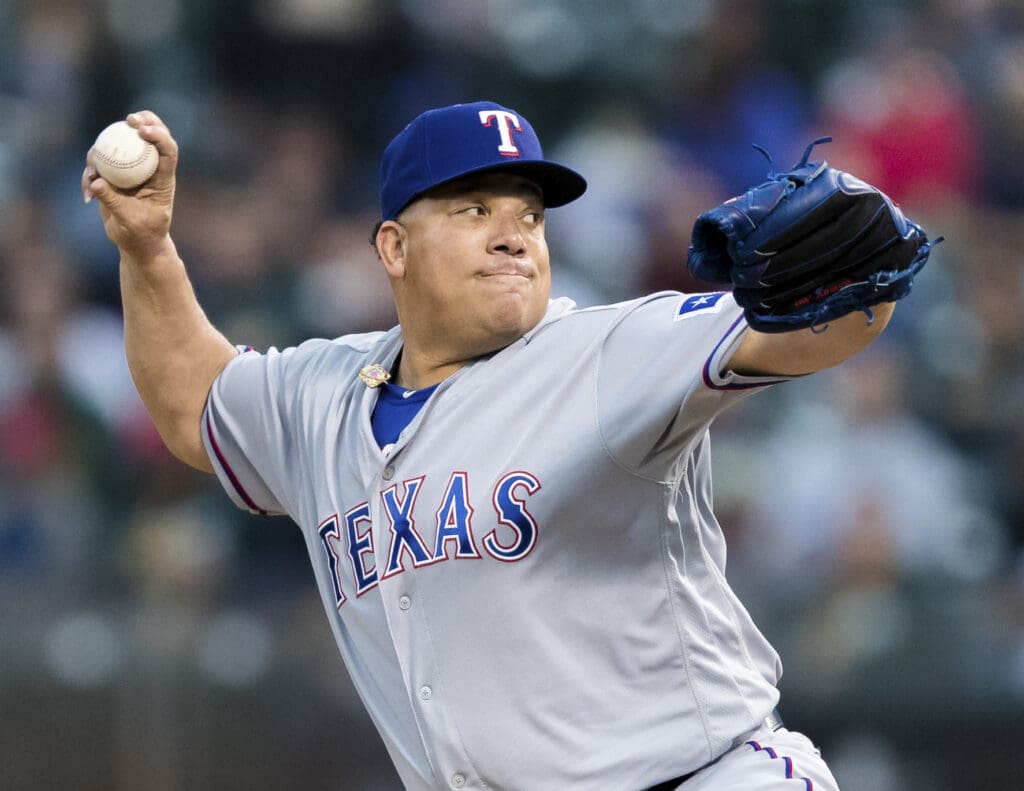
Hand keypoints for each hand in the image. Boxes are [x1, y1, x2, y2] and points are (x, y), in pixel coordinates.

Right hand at [82, 110, 177, 259]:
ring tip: (92, 173)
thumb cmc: (141, 235)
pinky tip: (87, 195)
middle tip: (129, 119)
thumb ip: (113, 201)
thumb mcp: (130, 221)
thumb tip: (96, 182)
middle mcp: (149, 170)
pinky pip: (99, 165)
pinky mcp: (113, 176)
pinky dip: (90, 176)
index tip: (143, 130)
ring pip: (119, 146)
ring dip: (102, 153)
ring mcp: (131, 170)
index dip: (159, 136)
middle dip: (143, 121)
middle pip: (149, 137)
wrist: (137, 245)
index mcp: (162, 179)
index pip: (167, 152)